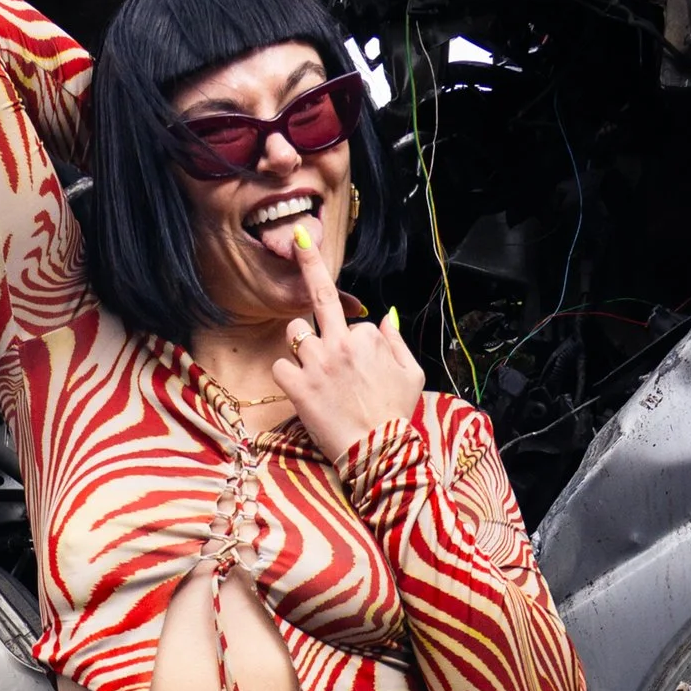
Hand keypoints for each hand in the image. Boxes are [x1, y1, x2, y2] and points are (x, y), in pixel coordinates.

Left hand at [270, 227, 422, 462]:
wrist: (378, 452)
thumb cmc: (396, 415)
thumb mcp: (412, 374)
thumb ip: (397, 341)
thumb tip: (387, 316)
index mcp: (369, 337)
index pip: (356, 322)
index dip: (357, 342)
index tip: (363, 366)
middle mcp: (340, 343)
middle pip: (321, 295)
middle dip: (309, 261)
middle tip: (298, 238)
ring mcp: (316, 362)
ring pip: (294, 332)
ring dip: (300, 345)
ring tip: (314, 371)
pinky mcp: (296, 385)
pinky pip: (278, 365)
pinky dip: (286, 376)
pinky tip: (300, 391)